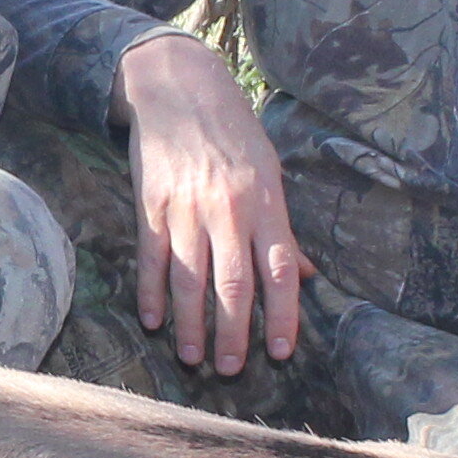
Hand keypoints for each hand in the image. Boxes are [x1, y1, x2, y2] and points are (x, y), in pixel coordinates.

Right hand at [117, 29, 304, 372]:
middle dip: (233, 333)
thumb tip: (305, 275)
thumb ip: (284, 228)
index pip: (279, 271)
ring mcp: (187, 210)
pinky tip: (154, 322)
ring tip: (192, 358)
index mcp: (265, 203)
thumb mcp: (270, 171)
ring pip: (190, 280)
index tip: (280, 353)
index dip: (282, 316)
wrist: (178, 87)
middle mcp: (228, 210)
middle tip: (231, 370)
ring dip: (191, 325)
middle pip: (233, 285)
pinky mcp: (152, 206)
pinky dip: (152, 294)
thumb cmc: (233, 131)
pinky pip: (152, 260)